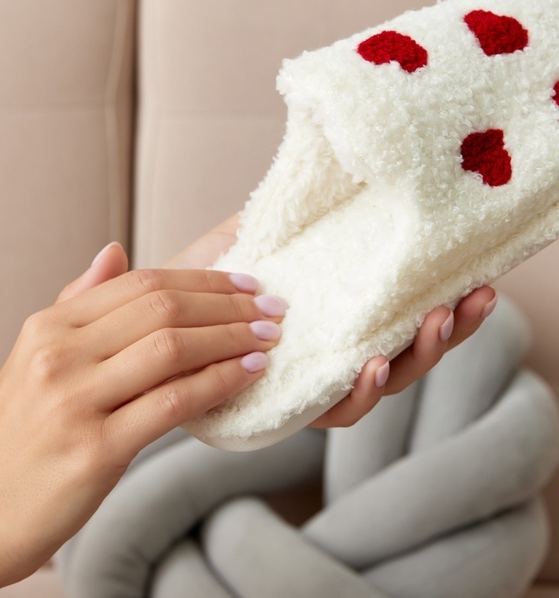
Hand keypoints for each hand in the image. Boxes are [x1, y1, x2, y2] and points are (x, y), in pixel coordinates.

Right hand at [0, 243, 284, 582]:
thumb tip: (116, 250)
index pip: (139, 284)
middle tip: (273, 308)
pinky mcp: (95, 450)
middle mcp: (57, 354)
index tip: (245, 285)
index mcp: (47, 327)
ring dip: (233, 338)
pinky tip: (249, 374)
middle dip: (228, 304)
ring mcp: (74, 401)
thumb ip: (77, 304)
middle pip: (162, 307)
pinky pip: (173, 402)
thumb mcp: (35, 360)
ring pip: (172, 348)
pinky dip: (219, 382)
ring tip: (270, 338)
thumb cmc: (18, 438)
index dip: (203, 280)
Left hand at [166, 214, 498, 429]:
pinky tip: (369, 363)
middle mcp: (325, 356)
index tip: (475, 278)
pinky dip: (355, 393)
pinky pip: (328, 411)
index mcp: (329, 322)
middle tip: (473, 298)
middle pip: (403, 356)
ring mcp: (307, 385)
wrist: (141, 319)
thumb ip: (291, 217)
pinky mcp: (281, 409)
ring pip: (378, 386)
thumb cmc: (198, 280)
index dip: (443, 307)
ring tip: (431, 322)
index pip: (397, 320)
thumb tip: (333, 167)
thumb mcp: (251, 239)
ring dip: (412, 358)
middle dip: (444, 332)